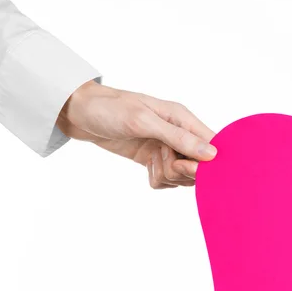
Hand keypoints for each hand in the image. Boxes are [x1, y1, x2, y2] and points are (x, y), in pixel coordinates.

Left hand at [57, 80, 217, 188]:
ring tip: (150, 161)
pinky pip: (164, 180)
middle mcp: (178, 133)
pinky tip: (145, 167)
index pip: (212, 145)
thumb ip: (178, 138)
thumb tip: (212, 155)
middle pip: (198, 166)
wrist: (79, 113)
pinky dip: (156, 179)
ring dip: (166, 175)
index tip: (182, 165)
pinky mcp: (151, 159)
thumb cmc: (110, 109)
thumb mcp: (144, 121)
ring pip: (181, 176)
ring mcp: (164, 148)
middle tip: (159, 159)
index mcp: (183, 118)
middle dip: (180, 170)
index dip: (206, 162)